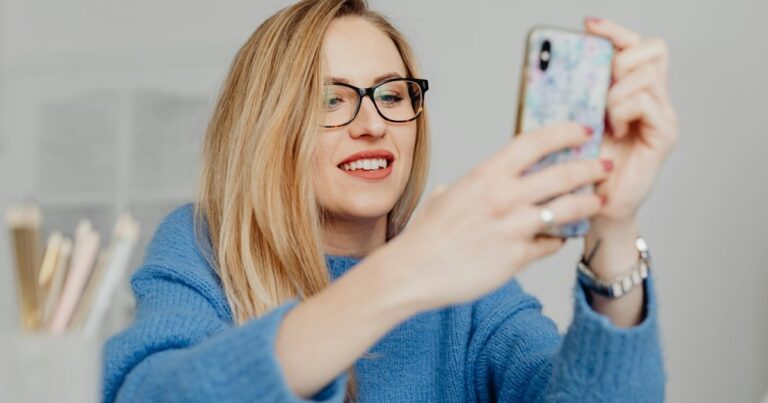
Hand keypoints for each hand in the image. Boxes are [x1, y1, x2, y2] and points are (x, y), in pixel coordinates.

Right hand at [379, 123, 610, 311]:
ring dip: (588, 203)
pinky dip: (558, 240)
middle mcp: (503, 197)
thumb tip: (472, 186)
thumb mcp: (445, 198)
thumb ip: (467, 188)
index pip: (533, 143)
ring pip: (567, 209)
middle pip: (562, 174)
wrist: (412, 272)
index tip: (582, 131)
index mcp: (485, 176)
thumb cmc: (425, 236)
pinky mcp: (516, 257)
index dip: (564, 133)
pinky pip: (550, 244)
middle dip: (590, 168)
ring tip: (599, 201)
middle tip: (605, 166)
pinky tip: (561, 238)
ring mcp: (512, 228)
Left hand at [585, 18, 677, 226]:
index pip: (635, 46)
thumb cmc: (582, 169)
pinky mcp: (663, 134)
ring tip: (604, 118)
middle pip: (652, 50)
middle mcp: (653, 99)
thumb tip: (546, 67)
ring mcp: (661, 115)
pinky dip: (622, 110)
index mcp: (631, 92)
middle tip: (602, 85)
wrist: (595, 209)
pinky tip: (612, 131)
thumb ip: (574, 96)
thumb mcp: (572, 123)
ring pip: (645, 74)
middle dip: (621, 58)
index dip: (615, 30)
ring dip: (615, 91)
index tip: (589, 25)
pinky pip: (643, 101)